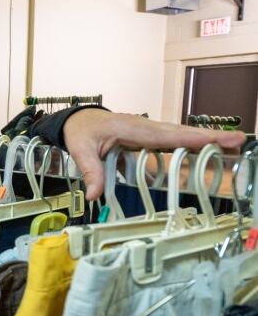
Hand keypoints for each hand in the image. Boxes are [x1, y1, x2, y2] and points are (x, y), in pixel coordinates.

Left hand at [63, 109, 245, 200]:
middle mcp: (146, 126)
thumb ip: (90, 172)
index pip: (165, 135)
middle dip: (209, 136)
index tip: (214, 140)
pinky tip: (210, 152)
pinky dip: (193, 144)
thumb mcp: (80, 151)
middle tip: (238, 141)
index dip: (190, 138)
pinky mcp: (150, 137)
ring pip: (181, 135)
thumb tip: (94, 195)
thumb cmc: (81, 132)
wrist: (78, 120)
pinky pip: (174, 140)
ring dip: (207, 139)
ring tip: (234, 146)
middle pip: (181, 132)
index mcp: (131, 128)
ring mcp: (150, 130)